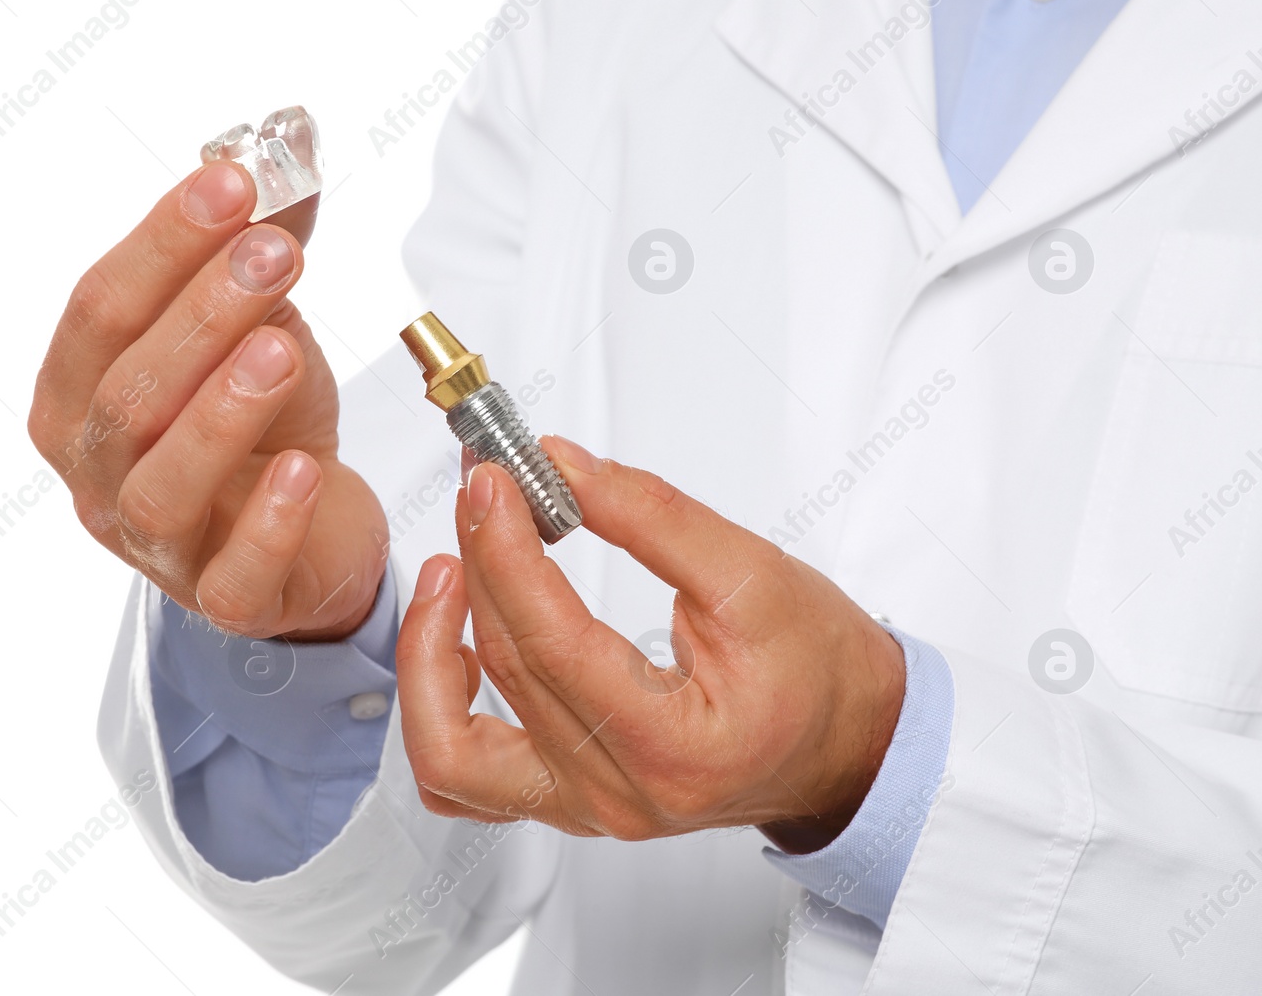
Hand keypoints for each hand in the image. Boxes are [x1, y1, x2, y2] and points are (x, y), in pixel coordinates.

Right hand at [29, 162, 386, 640]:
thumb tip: (286, 137)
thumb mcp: (260, 326)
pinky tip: (306, 467)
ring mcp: (154, 546)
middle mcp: (96, 475)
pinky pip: (235, 572)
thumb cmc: (266, 428)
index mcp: (77, 396)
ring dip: (221, 409)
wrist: (313, 535)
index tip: (232, 184)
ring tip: (278, 347)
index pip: (100, 309)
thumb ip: (258, 244)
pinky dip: (269, 520)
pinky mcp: (226, 599)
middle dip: (199, 313)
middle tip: (272, 253)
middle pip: (128, 392)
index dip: (162, 243)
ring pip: (162, 482)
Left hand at [396, 437, 904, 851]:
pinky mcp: (567, 802)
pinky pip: (464, 779)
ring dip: (429, 654)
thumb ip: (650, 516)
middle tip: (485, 486)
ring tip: (451, 570)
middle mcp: (618, 797)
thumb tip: (559, 465)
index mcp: (674, 750)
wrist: (848, 743)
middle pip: (507, 671)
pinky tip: (454, 645)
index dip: (507, 548)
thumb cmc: (820, 670)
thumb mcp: (752, 573)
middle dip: (480, 560)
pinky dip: (438, 713)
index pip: (552, 643)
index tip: (493, 477)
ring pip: (452, 749)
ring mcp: (585, 812)